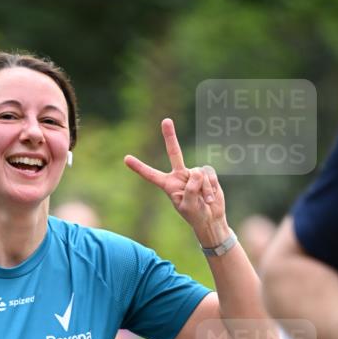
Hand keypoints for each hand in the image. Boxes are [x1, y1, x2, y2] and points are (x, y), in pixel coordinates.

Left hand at [124, 119, 227, 242]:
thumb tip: (197, 171)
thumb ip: (190, 189)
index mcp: (168, 185)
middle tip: (166, 120)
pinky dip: (211, 186)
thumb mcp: (189, 206)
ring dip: (204, 189)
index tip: (126, 158)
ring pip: (198, 173)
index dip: (139, 167)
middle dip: (170, 136)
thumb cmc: (195, 215)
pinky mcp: (206, 173)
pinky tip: (210, 197)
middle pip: (174, 153)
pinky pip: (209, 173)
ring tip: (204, 201)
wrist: (210, 218)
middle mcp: (179, 176)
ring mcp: (193, 173)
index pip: (151, 175)